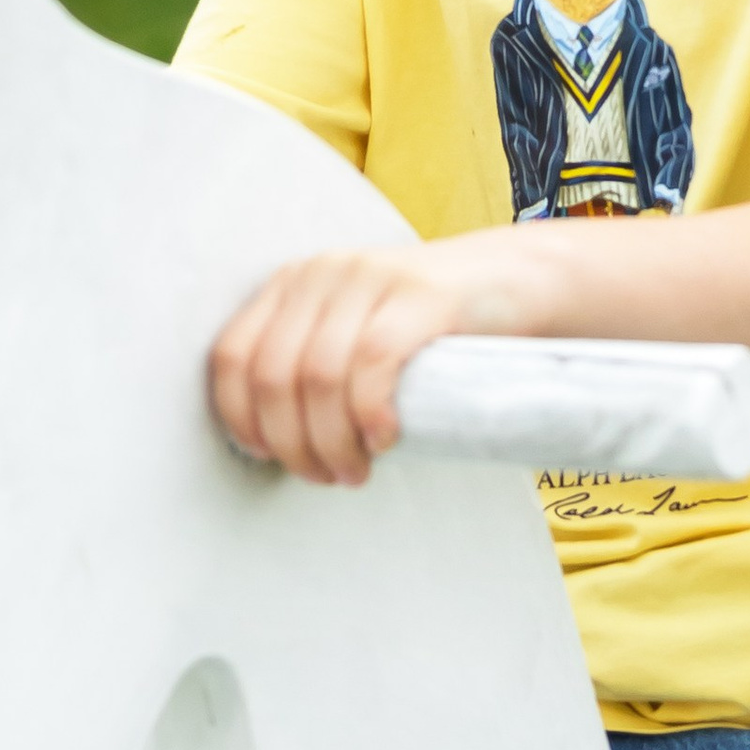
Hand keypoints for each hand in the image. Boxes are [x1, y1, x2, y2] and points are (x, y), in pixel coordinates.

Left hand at [208, 249, 477, 486]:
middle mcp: (322, 273)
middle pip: (273, 376)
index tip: (268, 458)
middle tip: (325, 477)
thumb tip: (274, 442)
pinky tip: (384, 438)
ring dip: (331, 442)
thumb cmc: (429, 329)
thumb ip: (313, 368)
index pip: (233, 356)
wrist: (516, 282)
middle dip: (292, 444)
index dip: (240, 418)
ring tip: (355, 470)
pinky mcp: (420, 293)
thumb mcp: (356, 334)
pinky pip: (373, 361)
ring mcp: (370, 276)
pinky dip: (370, 414)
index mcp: (294, 284)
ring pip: (318, 377)